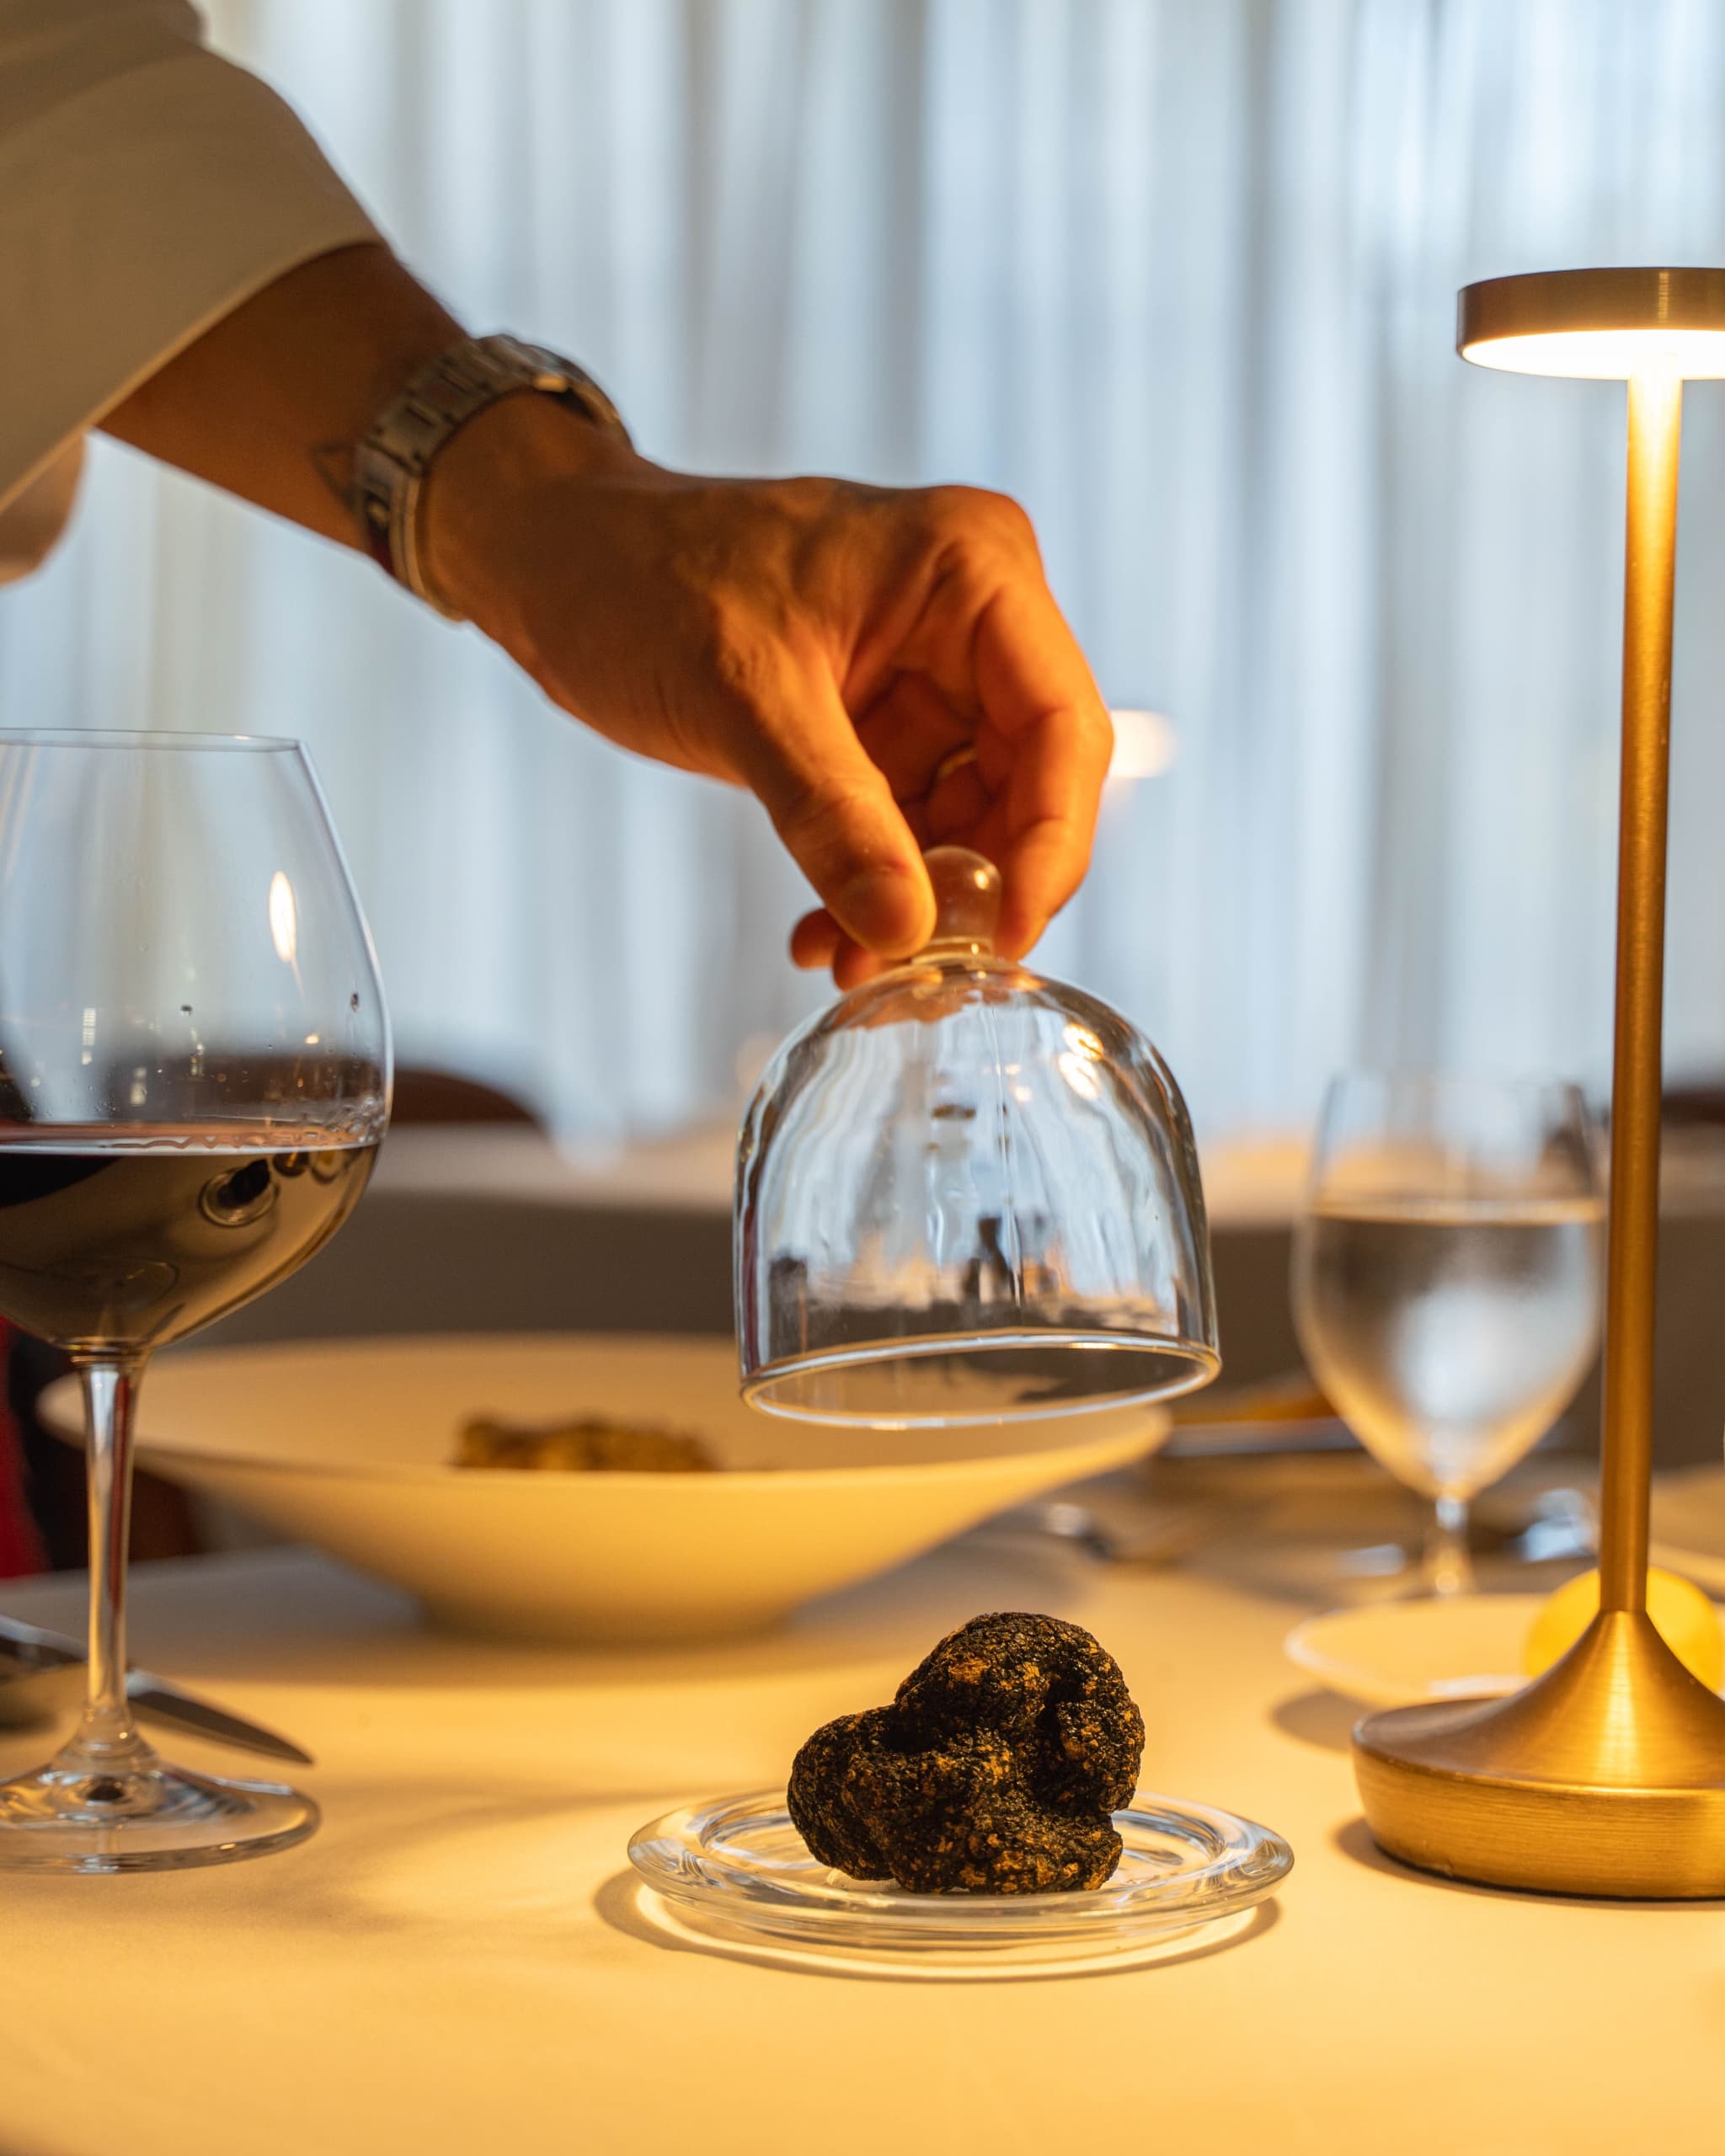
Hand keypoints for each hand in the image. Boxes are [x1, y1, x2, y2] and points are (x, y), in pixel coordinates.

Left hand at [424, 394, 1112, 983]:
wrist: (560, 563)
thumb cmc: (644, 580)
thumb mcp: (743, 697)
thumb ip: (831, 814)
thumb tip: (907, 931)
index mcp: (973, 568)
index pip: (1062, 726)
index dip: (1047, 844)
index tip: (1002, 936)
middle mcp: (975, 617)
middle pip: (1032, 782)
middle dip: (976, 886)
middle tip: (919, 972)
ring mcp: (933, 674)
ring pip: (974, 819)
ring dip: (919, 903)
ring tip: (845, 964)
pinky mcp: (887, 723)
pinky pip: (912, 824)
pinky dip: (877, 885)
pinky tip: (822, 934)